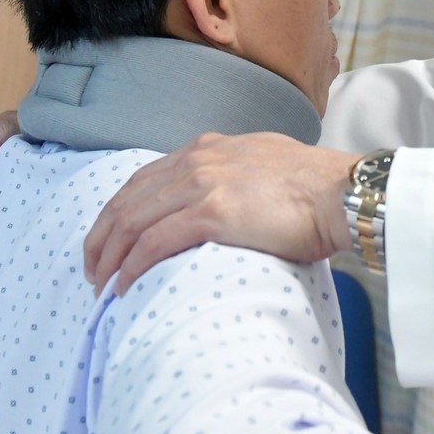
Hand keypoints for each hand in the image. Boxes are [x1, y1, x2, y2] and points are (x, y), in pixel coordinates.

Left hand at [83, 132, 359, 293]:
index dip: (117, 213)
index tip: (107, 241)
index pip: (143, 180)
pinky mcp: (213, 212)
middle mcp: (197, 160)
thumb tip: (223, 202)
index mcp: (207, 148)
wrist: (341, 191)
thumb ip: (233, 176)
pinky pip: (155, 242)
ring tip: (101, 286)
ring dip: (111, 257)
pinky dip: (133, 266)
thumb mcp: (262, 165)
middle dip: (102, 238)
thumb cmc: (314, 188)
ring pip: (134, 222)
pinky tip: (124, 285)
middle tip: (91, 270)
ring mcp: (203, 184)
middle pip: (128, 201)